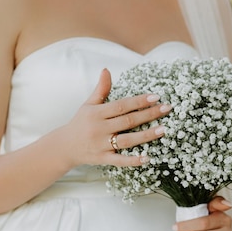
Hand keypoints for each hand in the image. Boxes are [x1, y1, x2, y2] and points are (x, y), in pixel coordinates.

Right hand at [57, 68, 171, 167]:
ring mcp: (101, 145)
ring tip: (163, 130)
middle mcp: (99, 129)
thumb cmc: (80, 123)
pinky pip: (120, 160)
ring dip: (146, 136)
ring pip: (126, 140)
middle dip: (149, 115)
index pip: (121, 105)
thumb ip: (101, 89)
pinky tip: (148, 158)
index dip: (139, 101)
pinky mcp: (102, 159)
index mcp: (97, 113)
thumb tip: (106, 70)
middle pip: (128, 121)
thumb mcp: (88, 105)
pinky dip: (133, 160)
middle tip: (167, 108)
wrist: (64, 146)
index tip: (155, 97)